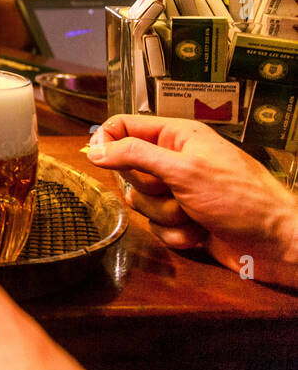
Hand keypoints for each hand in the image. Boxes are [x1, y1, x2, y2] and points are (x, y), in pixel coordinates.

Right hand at [87, 114, 297, 284]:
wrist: (276, 243)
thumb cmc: (239, 198)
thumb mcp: (183, 169)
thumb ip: (135, 155)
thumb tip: (93, 149)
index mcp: (178, 136)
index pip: (125, 126)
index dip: (108, 141)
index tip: (100, 160)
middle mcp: (175, 161)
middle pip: (129, 169)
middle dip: (147, 188)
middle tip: (172, 189)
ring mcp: (179, 192)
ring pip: (141, 202)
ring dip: (165, 215)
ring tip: (194, 215)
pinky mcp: (183, 221)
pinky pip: (156, 227)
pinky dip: (176, 234)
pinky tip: (200, 233)